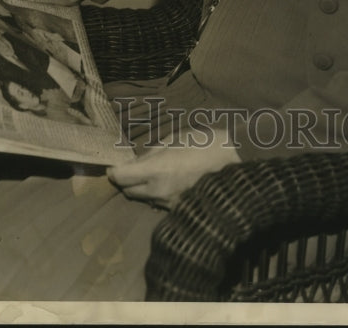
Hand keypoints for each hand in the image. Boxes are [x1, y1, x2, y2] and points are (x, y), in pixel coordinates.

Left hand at [107, 133, 241, 209]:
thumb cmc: (204, 143)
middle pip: (128, 191)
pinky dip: (157, 194)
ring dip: (142, 188)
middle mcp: (158, 191)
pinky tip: (168, 182)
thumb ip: (152, 152)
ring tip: (153, 174)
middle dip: (126, 180)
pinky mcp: (179, 209)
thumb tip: (136, 161)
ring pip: (144, 199)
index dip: (113, 171)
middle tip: (132, 168)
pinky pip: (159, 203)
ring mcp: (169, 203)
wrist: (234, 161)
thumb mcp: (174, 138)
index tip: (113, 165)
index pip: (120, 177)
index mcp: (156, 170)